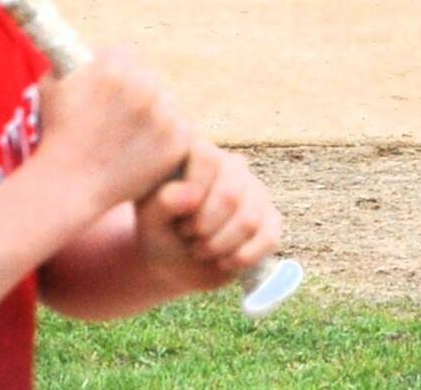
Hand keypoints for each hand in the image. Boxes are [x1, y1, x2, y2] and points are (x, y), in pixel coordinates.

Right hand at [38, 48, 191, 213]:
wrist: (68, 185)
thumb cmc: (55, 134)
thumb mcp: (53, 83)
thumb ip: (78, 58)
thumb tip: (91, 45)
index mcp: (112, 65)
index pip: (127, 54)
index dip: (117, 71)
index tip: (109, 90)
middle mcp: (143, 85)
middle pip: (149, 77)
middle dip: (137, 93)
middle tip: (119, 119)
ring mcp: (164, 113)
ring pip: (166, 102)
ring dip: (154, 115)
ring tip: (127, 138)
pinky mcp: (179, 139)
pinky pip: (180, 128)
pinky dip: (166, 139)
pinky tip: (142, 152)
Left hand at [136, 141, 283, 288]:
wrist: (175, 265)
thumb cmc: (159, 233)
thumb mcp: (149, 220)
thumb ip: (163, 203)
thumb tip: (193, 194)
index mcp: (201, 154)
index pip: (207, 157)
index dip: (190, 195)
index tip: (174, 217)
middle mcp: (234, 166)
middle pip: (230, 195)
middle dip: (203, 229)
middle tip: (188, 238)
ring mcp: (256, 192)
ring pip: (249, 220)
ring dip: (219, 246)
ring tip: (202, 249)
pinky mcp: (271, 220)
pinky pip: (268, 238)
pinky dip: (241, 258)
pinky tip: (224, 260)